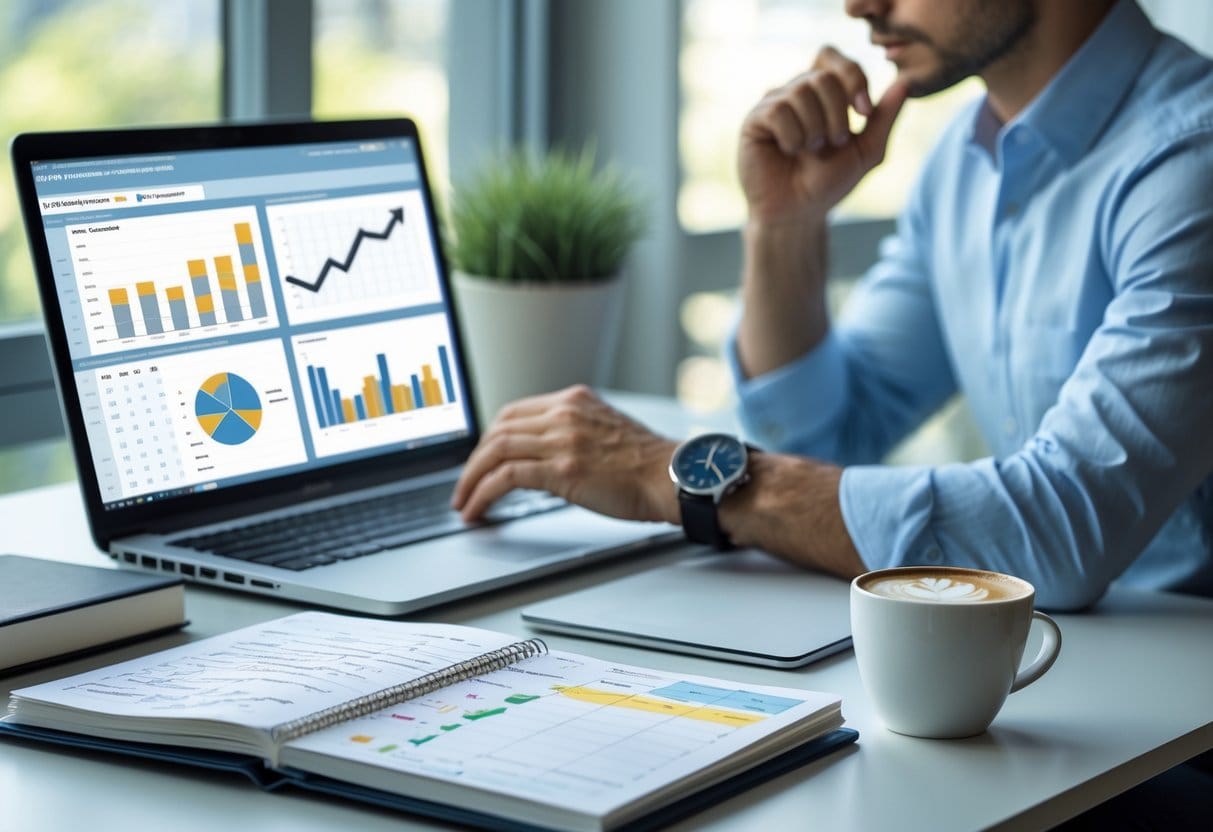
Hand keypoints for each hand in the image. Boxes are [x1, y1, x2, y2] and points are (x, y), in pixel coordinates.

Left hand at [452, 385, 678, 523]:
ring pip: (495, 452)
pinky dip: (483, 494)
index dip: (490, 437)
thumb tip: (546, 456)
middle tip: (465, 485)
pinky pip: (506, 477)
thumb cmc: (648, 464)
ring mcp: (562, 439)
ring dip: (471, 479)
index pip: (514, 412)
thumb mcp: (606, 431)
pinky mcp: (562, 468)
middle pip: (498, 429)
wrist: (672, 477)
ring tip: (463, 502)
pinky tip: (477, 509)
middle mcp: (565, 413)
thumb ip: (576, 432)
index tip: (481, 459)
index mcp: (574, 400)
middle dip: (474, 460)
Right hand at [739, 47, 907, 223]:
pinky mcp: (754, 121)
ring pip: (801, 92)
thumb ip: (885, 117)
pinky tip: (789, 152)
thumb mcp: (867, 151)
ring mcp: (773, 104)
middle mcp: (795, 92)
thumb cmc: (829, 183)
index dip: (853, 77)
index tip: (864, 113)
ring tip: (811, 151)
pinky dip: (793, 136)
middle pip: (823, 76)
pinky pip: (778, 110)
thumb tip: (905, 83)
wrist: (798, 213)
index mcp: (822, 92)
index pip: (834, 57)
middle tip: (835, 143)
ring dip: (815, 128)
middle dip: (837, 113)